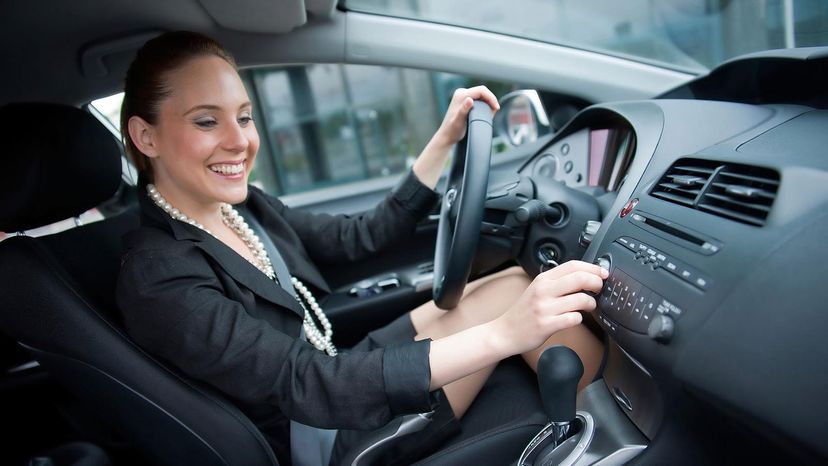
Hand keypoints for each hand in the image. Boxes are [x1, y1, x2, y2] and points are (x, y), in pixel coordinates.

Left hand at [433, 85, 499, 147]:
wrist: (447, 136)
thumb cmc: (452, 130)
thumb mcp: (459, 121)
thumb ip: (464, 110)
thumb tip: (470, 100)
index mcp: (461, 95)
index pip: (481, 90)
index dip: (491, 98)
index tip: (496, 108)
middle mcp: (461, 93)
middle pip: (482, 91)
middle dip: (491, 100)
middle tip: (495, 111)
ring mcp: (463, 96)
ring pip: (481, 95)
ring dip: (488, 102)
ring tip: (491, 112)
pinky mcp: (465, 101)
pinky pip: (478, 99)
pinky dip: (484, 104)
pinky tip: (486, 112)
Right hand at [491, 261, 607, 354]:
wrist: (505, 331)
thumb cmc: (524, 312)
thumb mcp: (537, 289)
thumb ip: (557, 282)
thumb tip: (584, 276)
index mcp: (543, 279)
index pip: (573, 265)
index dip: (592, 268)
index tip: (602, 273)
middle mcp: (543, 291)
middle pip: (579, 279)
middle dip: (596, 282)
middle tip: (600, 288)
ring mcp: (544, 308)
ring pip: (580, 299)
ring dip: (591, 303)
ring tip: (589, 306)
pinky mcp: (546, 325)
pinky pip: (573, 319)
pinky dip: (579, 318)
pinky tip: (575, 318)